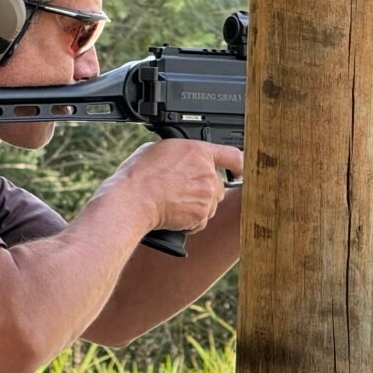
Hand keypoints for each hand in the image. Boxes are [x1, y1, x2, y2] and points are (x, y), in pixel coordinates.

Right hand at [109, 140, 243, 233]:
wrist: (133, 199)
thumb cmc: (139, 175)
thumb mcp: (157, 150)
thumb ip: (177, 154)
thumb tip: (177, 158)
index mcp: (198, 152)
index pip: (232, 155)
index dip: (238, 164)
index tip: (238, 171)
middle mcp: (207, 173)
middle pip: (219, 185)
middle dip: (205, 191)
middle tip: (182, 193)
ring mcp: (206, 195)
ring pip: (211, 205)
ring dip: (198, 207)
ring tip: (174, 204)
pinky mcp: (201, 215)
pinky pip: (201, 221)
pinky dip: (190, 222)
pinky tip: (173, 215)